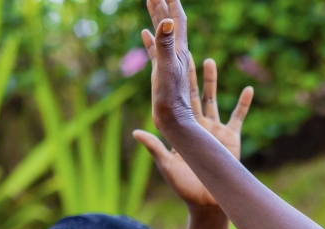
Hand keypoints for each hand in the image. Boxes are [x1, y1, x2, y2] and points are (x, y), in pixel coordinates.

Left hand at [134, 57, 252, 210]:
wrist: (208, 204)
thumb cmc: (185, 188)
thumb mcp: (168, 166)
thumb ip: (155, 148)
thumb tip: (136, 132)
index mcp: (180, 129)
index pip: (170, 99)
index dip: (164, 80)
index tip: (160, 64)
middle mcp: (196, 125)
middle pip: (191, 93)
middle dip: (187, 72)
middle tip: (183, 49)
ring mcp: (214, 130)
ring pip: (213, 99)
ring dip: (211, 80)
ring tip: (209, 61)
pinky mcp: (231, 138)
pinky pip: (238, 117)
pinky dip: (243, 104)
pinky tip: (248, 89)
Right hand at [141, 0, 196, 133]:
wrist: (173, 120)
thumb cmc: (171, 98)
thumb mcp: (167, 68)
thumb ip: (166, 45)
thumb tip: (167, 21)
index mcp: (179, 50)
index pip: (177, 20)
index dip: (172, 2)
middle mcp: (176, 54)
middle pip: (170, 23)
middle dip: (163, 4)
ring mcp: (169, 62)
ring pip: (162, 34)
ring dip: (157, 17)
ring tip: (150, 1)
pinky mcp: (161, 72)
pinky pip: (155, 50)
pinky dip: (150, 39)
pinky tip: (145, 32)